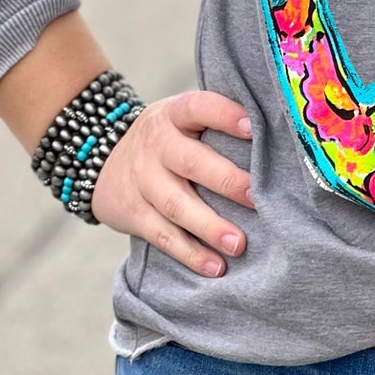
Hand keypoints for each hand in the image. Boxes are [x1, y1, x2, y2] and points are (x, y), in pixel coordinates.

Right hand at [91, 90, 256, 277]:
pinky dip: (189, 253)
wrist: (96, 160)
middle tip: (257, 199)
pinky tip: (215, 267)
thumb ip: (216, 122)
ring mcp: (142, 179)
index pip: (199, 107)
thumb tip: (278, 132)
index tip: (253, 128)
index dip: (224, 115)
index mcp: (175, 115)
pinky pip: (162, 235)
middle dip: (226, 181)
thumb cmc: (166, 139)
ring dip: (210, 227)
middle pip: (191, 162)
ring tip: (239, 244)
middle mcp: (156, 145)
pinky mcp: (133, 213)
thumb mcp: (181, 119)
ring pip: (176, 204)